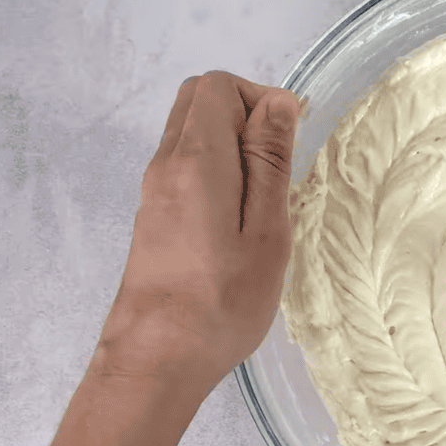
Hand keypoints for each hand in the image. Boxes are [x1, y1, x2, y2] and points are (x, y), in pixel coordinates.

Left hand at [97, 71, 300, 394]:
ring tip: (264, 201)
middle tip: (280, 168)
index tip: (290, 145)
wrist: (157, 358)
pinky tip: (240, 221)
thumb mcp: (266, 229)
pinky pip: (186, 166)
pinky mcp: (154, 216)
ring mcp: (154, 190)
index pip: (219, 86)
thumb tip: (278, 101)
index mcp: (196, 159)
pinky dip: (218, 171)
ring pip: (192, 134)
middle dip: (246, 115)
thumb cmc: (223, 300)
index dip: (261, 100)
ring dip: (234, 147)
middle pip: (199, 101)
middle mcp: (166, 164)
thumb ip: (271, 160)